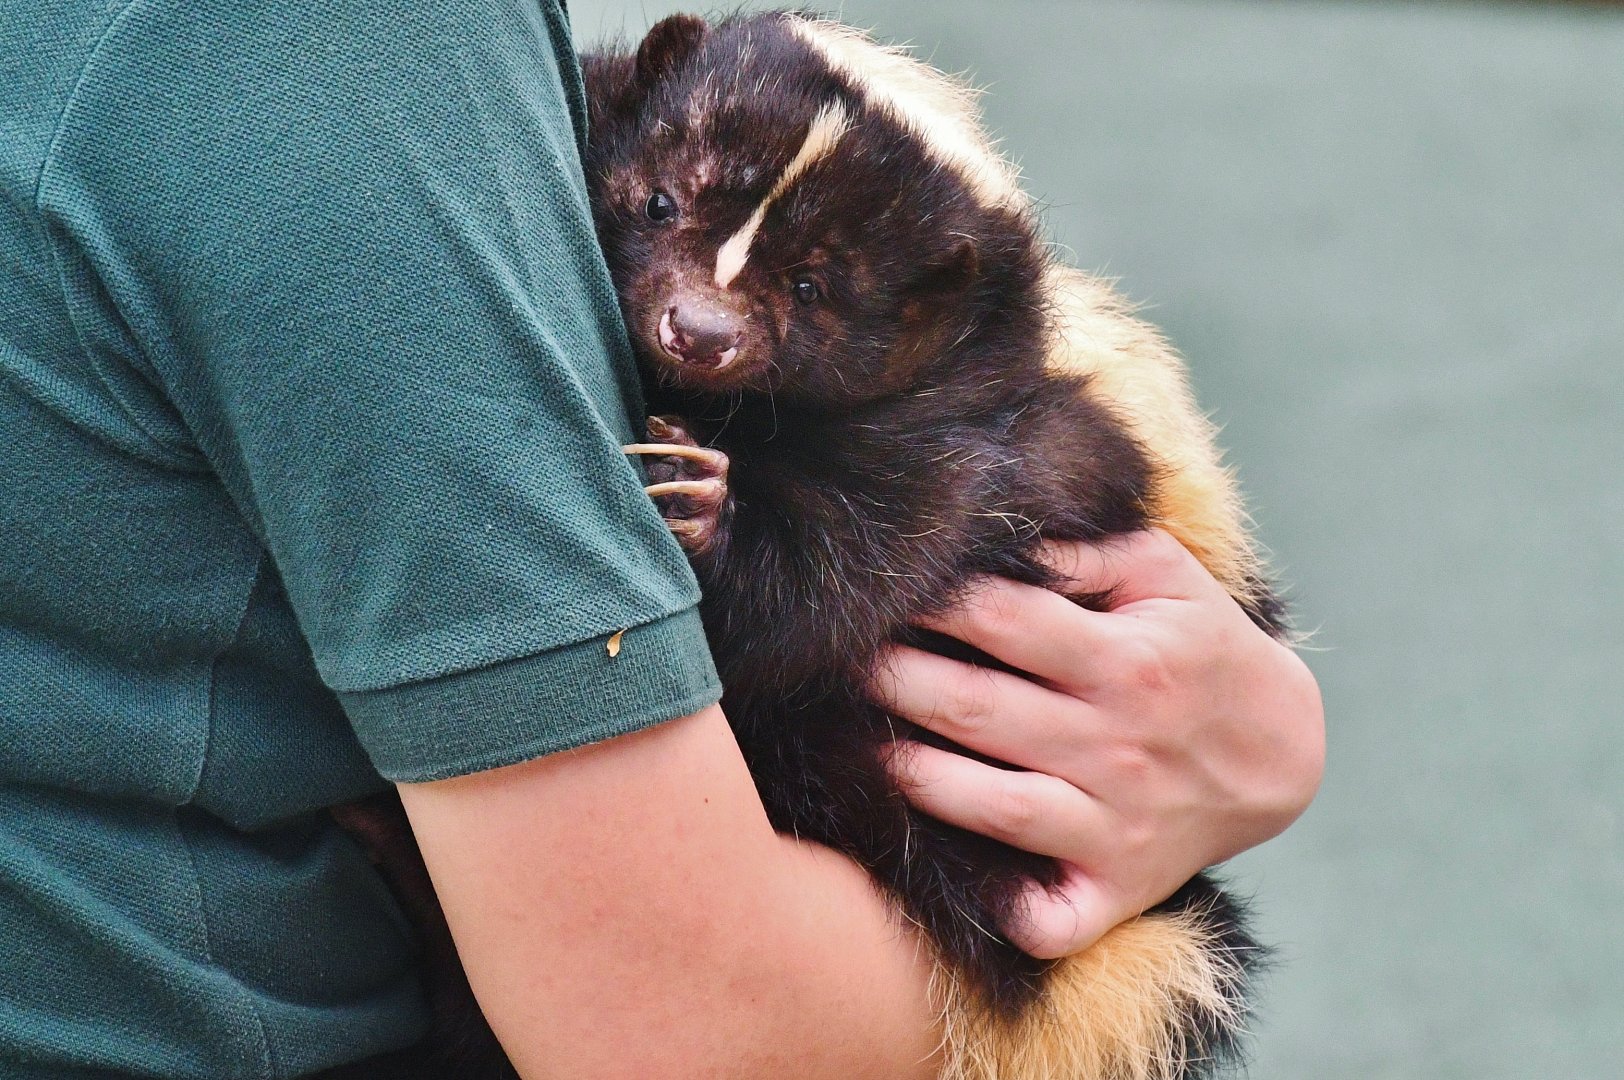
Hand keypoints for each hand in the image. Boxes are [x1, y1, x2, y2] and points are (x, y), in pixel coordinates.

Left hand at [869, 530, 1323, 958]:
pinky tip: (962, 888)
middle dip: (898, 682)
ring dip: (921, 779)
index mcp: (1130, 661)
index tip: (883, 588)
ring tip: (859, 748)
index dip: (936, 602)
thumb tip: (1010, 538)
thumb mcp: (1168, 577)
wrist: (1282, 754)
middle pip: (982, 710)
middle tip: (838, 662)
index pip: (1008, 622)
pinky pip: (1055, 916)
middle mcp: (1121, 745)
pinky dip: (1011, 914)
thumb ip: (1091, 549)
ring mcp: (1117, 824)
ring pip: (998, 808)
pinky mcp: (1117, 887)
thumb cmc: (1201, 647)